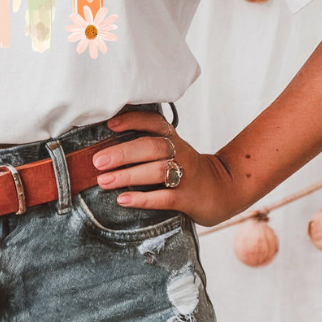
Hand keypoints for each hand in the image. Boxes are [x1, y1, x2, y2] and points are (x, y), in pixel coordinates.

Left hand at [93, 109, 237, 227]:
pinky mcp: (188, 199)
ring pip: (157, 171)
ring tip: (103, 181)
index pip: (154, 123)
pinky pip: (165, 198)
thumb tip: (106, 143)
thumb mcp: (173, 151)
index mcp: (174, 139)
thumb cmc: (186, 169)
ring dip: (127, 175)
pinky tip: (122, 200)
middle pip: (151, 147)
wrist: (224, 191)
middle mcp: (180, 154)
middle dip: (122, 153)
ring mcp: (186, 176)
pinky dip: (142, 199)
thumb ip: (148, 144)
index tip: (110, 124)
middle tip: (97, 161)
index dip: (133, 121)